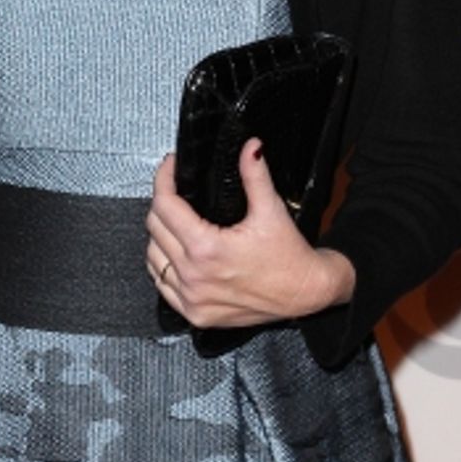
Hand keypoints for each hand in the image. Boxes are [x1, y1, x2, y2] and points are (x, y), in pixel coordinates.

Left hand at [145, 143, 354, 328]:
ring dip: (160, 235)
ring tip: (176, 221)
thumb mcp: (271, 211)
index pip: (165, 205)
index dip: (164, 179)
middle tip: (177, 191)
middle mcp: (195, 276)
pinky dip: (163, 266)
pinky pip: (162, 284)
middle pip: (155, 227)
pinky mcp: (196, 314)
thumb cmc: (291, 258)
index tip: (170, 167)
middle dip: (163, 203)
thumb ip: (255, 175)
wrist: (308, 294)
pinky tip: (175, 253)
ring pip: (153, 256)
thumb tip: (250, 147)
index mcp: (207, 249)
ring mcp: (192, 298)